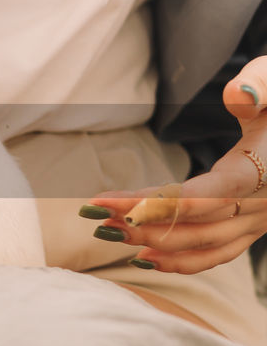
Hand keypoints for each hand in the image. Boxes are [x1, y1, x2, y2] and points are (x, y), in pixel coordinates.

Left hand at [82, 58, 266, 273]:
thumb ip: (261, 84)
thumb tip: (238, 95)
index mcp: (262, 170)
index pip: (201, 195)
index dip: (152, 203)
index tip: (106, 201)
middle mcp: (261, 203)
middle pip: (195, 223)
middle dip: (141, 221)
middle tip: (95, 215)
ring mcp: (259, 219)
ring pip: (204, 243)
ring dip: (153, 241)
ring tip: (108, 231)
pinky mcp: (255, 226)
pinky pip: (219, 253)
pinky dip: (183, 261)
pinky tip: (145, 257)